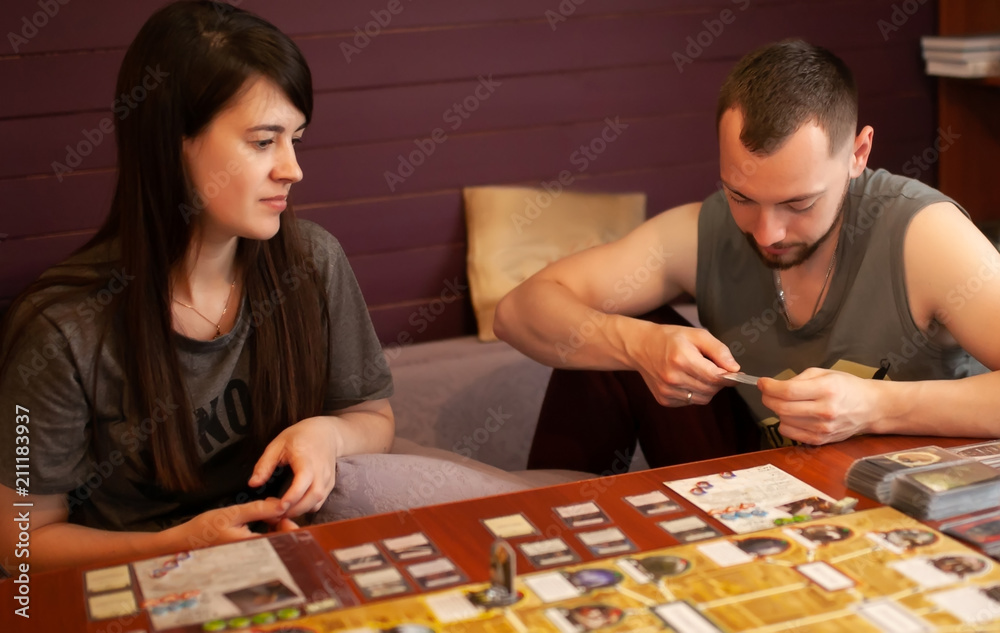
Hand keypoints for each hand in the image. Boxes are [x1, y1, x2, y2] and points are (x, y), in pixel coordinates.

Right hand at [168, 497, 289, 549]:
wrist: (184, 540)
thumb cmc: (206, 527)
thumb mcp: (233, 514)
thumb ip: (259, 510)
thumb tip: (282, 504)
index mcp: (252, 549)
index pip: (282, 541)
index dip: (289, 527)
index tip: (285, 513)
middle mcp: (253, 557)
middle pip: (280, 543)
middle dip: (283, 526)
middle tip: (278, 511)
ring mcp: (250, 556)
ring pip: (273, 542)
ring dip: (276, 527)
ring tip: (271, 514)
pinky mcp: (248, 553)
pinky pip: (265, 543)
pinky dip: (268, 530)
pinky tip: (265, 519)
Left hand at [249, 416, 342, 518]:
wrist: (326, 432)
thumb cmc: (300, 436)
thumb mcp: (277, 444)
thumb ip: (264, 465)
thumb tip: (253, 484)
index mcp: (306, 459)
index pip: (303, 483)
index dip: (291, 498)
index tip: (277, 507)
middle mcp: (320, 471)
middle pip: (312, 498)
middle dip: (294, 510)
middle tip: (275, 513)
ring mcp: (327, 479)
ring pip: (317, 503)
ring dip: (300, 511)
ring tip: (282, 510)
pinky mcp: (329, 485)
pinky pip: (319, 502)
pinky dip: (306, 508)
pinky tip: (293, 505)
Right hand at [629, 323, 739, 405]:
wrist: (641, 347)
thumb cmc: (670, 338)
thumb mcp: (697, 335)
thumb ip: (719, 350)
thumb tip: (735, 369)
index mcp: (682, 359)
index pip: (715, 377)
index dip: (729, 376)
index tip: (733, 372)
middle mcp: (673, 378)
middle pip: (711, 389)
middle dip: (718, 381)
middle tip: (713, 368)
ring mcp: (667, 391)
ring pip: (703, 399)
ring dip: (708, 389)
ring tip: (699, 373)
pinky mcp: (664, 400)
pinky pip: (690, 402)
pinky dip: (695, 393)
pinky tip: (687, 380)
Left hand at [759, 367, 876, 444]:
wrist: (870, 407)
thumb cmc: (847, 388)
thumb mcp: (824, 373)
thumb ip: (799, 378)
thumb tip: (775, 385)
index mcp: (826, 389)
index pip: (788, 391)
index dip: (769, 387)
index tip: (762, 382)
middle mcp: (825, 410)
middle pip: (782, 408)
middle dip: (768, 398)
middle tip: (768, 392)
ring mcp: (823, 428)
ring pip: (783, 421)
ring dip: (778, 411)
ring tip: (786, 403)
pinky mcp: (820, 440)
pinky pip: (790, 434)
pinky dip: (785, 424)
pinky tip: (794, 415)